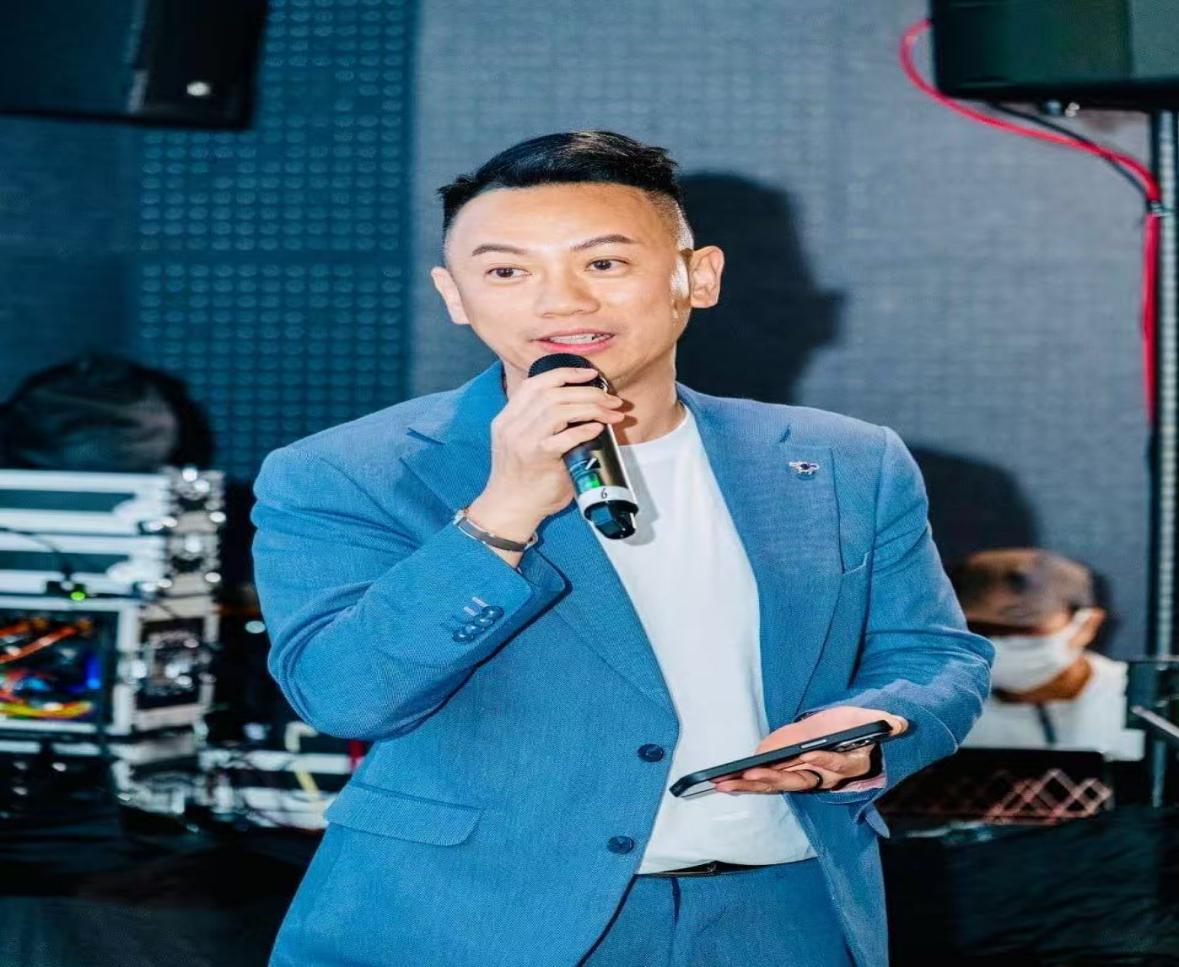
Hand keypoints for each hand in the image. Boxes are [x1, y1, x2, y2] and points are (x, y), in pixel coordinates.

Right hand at [472, 366, 625, 537]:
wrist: (509, 509)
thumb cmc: (522, 478)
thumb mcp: (521, 442)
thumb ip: (541, 425)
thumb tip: (580, 410)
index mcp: (507, 418)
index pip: (535, 383)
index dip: (565, 373)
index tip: (590, 374)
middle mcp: (512, 425)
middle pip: (552, 393)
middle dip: (587, 392)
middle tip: (611, 399)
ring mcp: (523, 441)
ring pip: (559, 409)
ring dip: (591, 407)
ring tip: (611, 413)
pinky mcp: (537, 458)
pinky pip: (565, 437)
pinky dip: (584, 430)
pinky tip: (598, 429)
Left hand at [711, 706, 907, 794]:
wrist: (855, 737)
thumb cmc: (858, 726)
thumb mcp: (867, 717)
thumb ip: (881, 721)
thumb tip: (896, 724)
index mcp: (851, 763)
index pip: (838, 764)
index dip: (825, 760)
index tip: (809, 753)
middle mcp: (828, 778)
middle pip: (801, 781)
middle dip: (774, 778)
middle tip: (750, 774)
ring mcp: (808, 780)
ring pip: (780, 786)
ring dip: (753, 786)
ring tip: (725, 782)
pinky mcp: (791, 777)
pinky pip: (769, 784)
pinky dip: (748, 785)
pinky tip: (725, 782)